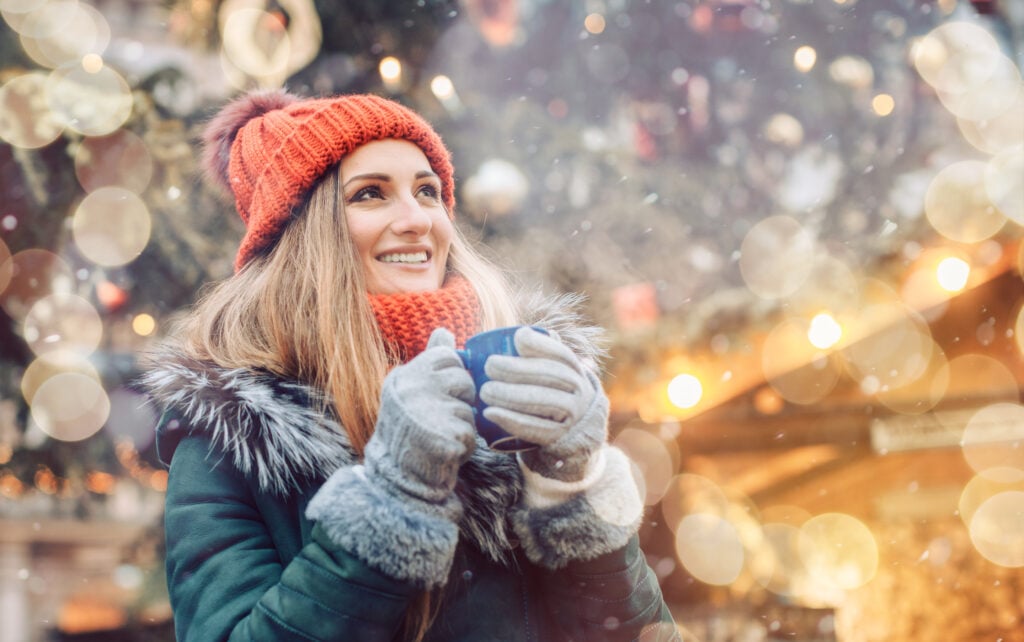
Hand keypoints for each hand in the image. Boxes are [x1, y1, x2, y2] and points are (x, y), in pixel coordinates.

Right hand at [364, 328, 476, 504]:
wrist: (397, 477)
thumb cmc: (409, 430)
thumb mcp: (413, 390)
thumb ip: (431, 360)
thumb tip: (444, 331)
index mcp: (405, 376)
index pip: (448, 357)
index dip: (452, 377)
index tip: (439, 395)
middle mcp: (413, 390)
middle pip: (464, 381)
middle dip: (461, 401)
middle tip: (440, 419)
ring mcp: (428, 413)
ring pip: (469, 409)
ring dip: (462, 425)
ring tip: (440, 436)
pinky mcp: (445, 437)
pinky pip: (471, 433)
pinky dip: (464, 446)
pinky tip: (445, 452)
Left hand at [479, 326, 607, 479]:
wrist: (575, 427)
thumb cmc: (551, 389)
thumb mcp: (552, 369)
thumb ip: (535, 352)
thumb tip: (499, 337)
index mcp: (573, 368)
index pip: (559, 353)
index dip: (539, 344)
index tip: (517, 338)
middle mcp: (577, 389)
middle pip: (549, 376)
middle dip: (516, 369)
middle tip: (489, 366)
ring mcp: (571, 413)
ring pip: (542, 401)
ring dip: (510, 395)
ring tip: (485, 391)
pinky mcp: (559, 436)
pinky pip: (536, 428)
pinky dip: (511, 420)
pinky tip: (490, 413)